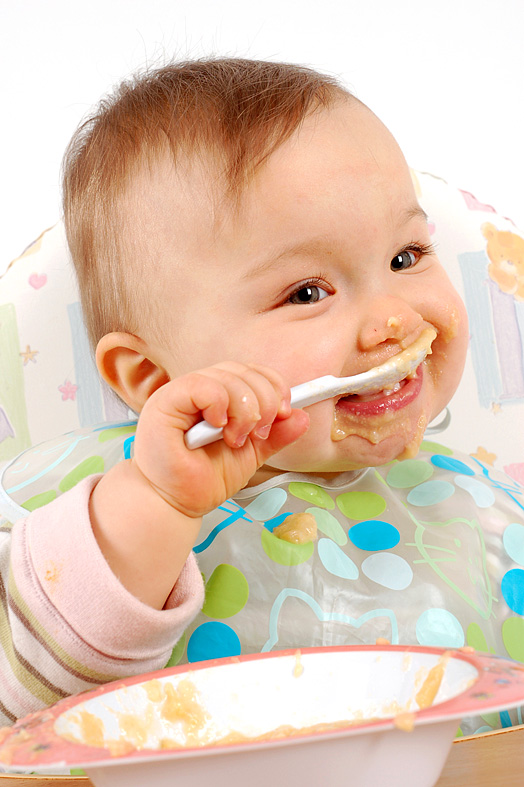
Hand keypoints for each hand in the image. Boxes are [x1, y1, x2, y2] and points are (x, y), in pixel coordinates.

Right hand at [131, 362, 309, 518]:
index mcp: (220, 397)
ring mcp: (181, 393)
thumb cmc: (203, 479)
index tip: (284, 412)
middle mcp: (200, 390)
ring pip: (226, 376)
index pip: (252, 372)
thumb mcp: (251, 454)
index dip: (274, 386)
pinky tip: (219, 426)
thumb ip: (274, 435)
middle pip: (243, 371)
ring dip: (243, 408)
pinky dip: (219, 403)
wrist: (175, 504)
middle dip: (264, 401)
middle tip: (259, 432)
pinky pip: (201, 384)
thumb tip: (301, 417)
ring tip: (235, 438)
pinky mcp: (165, 401)